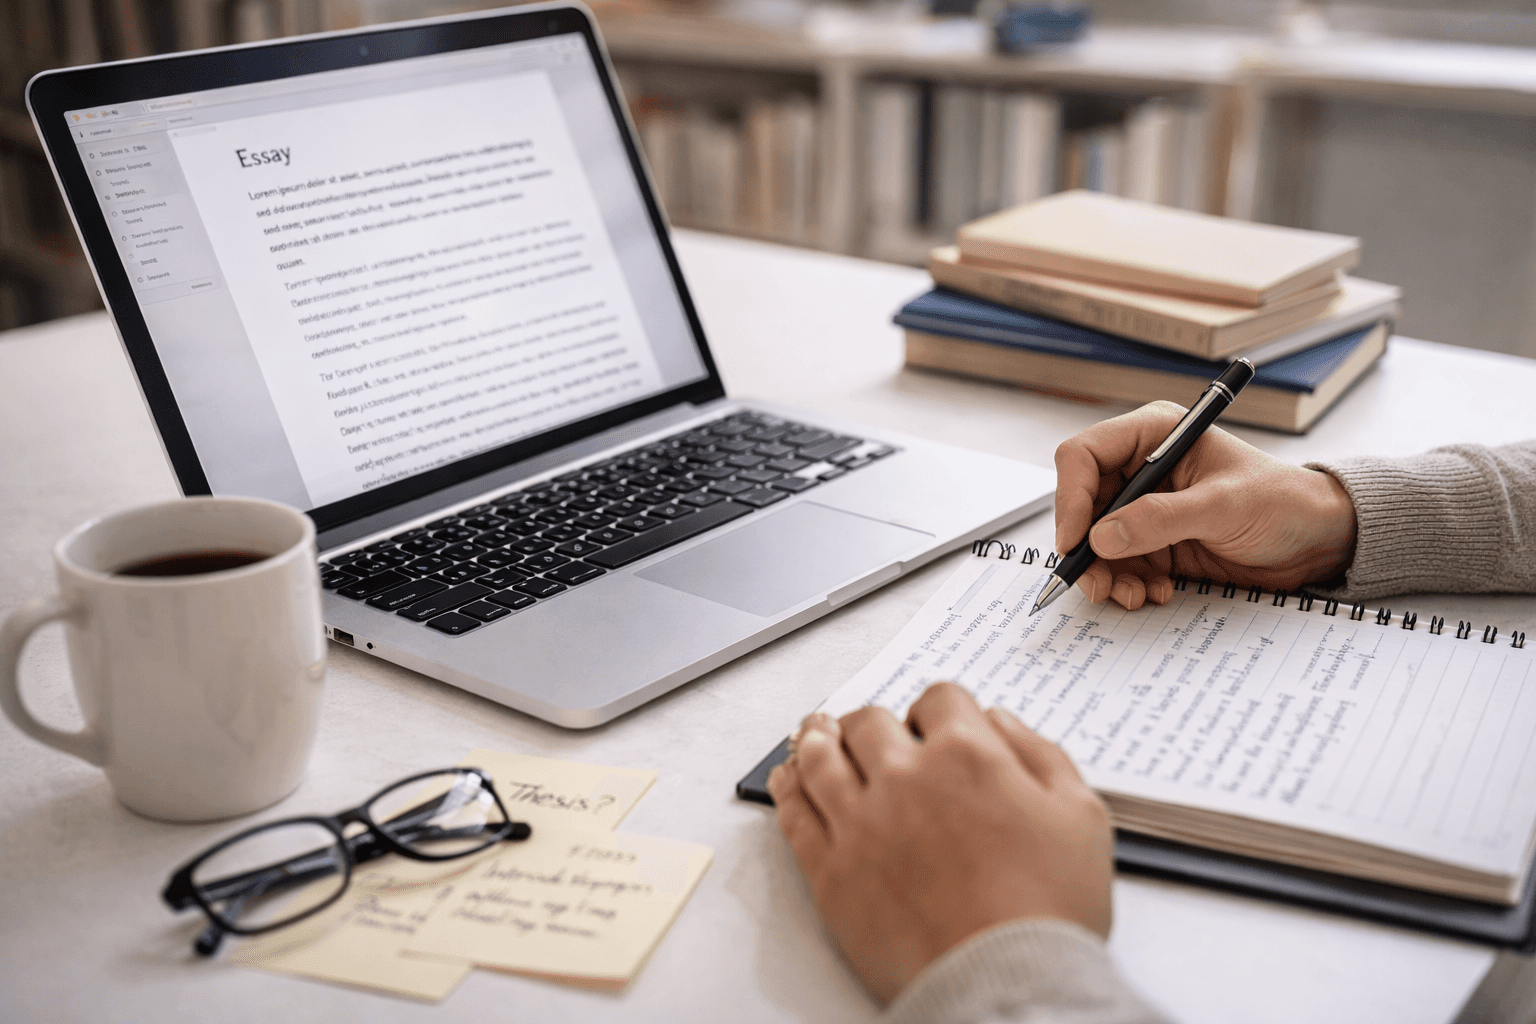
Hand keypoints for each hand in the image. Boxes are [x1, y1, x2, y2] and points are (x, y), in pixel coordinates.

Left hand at [768, 683, 1112, 1005]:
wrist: (1007, 984)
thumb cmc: (1050, 910)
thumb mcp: (1081, 817)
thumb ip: (1040, 755)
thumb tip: (1000, 721)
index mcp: (966, 755)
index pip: (939, 699)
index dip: (940, 709)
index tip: (936, 724)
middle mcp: (904, 779)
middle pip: (870, 723)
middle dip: (875, 723)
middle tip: (872, 731)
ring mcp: (860, 823)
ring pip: (820, 757)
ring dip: (817, 739)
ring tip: (815, 733)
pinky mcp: (830, 871)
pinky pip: (795, 814)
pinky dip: (788, 787)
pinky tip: (788, 777)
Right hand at [1054, 401, 1357, 609]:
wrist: (1318, 542)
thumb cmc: (1284, 502)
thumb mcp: (1223, 506)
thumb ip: (1161, 519)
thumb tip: (1101, 537)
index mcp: (1154, 436)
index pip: (1084, 456)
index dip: (1070, 498)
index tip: (1075, 541)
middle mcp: (1142, 469)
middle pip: (1082, 505)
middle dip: (1086, 548)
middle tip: (1097, 583)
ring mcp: (1146, 509)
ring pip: (1096, 542)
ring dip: (1106, 574)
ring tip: (1133, 595)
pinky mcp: (1154, 543)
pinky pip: (1118, 566)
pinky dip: (1127, 584)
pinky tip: (1155, 592)